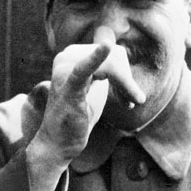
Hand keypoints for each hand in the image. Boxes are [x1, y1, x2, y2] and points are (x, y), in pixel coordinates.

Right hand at [30, 26, 144, 164]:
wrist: (59, 143)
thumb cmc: (78, 116)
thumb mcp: (96, 87)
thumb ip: (107, 69)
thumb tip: (119, 50)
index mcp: (72, 55)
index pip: (111, 51)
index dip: (125, 73)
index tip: (129, 95)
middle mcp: (66, 57)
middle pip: (114, 57)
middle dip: (127, 80)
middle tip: (131, 101)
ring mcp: (65, 71)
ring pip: (110, 66)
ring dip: (125, 85)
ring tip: (129, 103)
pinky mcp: (68, 88)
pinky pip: (84, 69)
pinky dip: (96, 58)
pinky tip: (106, 46)